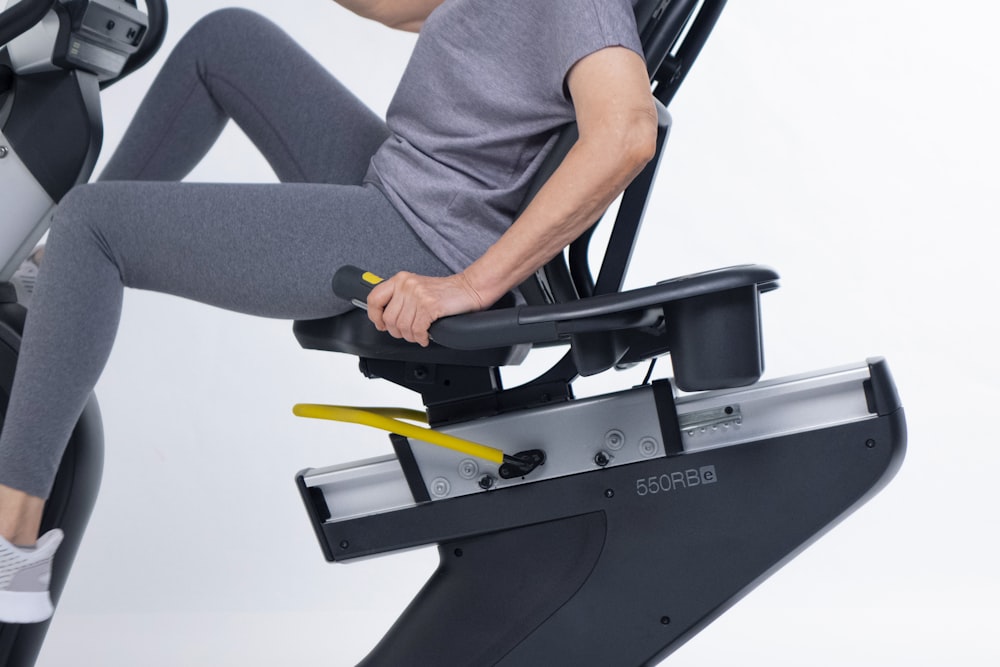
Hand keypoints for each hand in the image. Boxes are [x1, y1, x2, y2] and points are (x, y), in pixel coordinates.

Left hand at [367, 272, 484, 346]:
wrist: (471, 288)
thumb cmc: (446, 292)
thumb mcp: (417, 288)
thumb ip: (400, 299)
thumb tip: (384, 318)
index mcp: (401, 279)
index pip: (374, 299)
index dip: (375, 316)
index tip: (380, 324)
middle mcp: (407, 285)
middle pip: (389, 319)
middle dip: (398, 332)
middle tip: (408, 332)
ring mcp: (418, 295)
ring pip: (402, 327)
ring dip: (411, 336)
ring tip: (420, 333)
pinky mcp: (429, 306)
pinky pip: (417, 330)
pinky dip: (421, 338)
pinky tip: (426, 335)